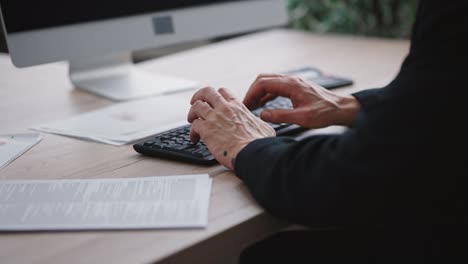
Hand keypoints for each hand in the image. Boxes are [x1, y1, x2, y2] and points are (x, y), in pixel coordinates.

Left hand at [188, 87, 275, 169]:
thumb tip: (259, 124)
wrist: (252, 153)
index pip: (223, 92)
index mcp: (237, 107)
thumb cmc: (259, 143)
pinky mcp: (206, 130)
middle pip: (206, 92)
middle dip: (198, 97)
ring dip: (192, 113)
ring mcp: (214, 118)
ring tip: (192, 120)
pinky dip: (192, 132)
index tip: (213, 101)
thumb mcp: (263, 127)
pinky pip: (194, 126)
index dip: (216, 95)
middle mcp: (224, 108)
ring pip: (196, 107)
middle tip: (196, 103)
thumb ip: (256, 122)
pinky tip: (194, 138)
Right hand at [243, 74, 360, 127]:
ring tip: (252, 106)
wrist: (341, 108)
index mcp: (291, 84)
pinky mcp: (296, 87)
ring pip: (269, 82)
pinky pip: (276, 87)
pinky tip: (264, 105)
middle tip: (246, 105)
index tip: (245, 104)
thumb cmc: (326, 112)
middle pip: (263, 79)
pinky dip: (267, 94)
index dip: (251, 93)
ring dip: (259, 93)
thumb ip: (281, 116)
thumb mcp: (302, 118)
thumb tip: (263, 115)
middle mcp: (291, 80)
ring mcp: (293, 82)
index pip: (263, 83)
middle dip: (252, 91)